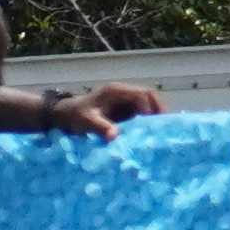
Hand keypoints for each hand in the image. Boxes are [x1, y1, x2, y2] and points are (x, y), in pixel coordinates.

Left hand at [40, 83, 154, 139]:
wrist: (64, 117)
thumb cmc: (74, 117)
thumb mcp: (86, 122)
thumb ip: (100, 127)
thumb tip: (115, 136)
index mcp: (116, 91)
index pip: (142, 95)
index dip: (150, 109)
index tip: (153, 125)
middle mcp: (123, 94)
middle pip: (149, 97)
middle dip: (159, 111)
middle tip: (166, 128)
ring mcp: (124, 103)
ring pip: (147, 106)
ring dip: (154, 118)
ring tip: (161, 135)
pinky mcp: (123, 113)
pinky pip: (140, 116)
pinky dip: (146, 125)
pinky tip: (149, 138)